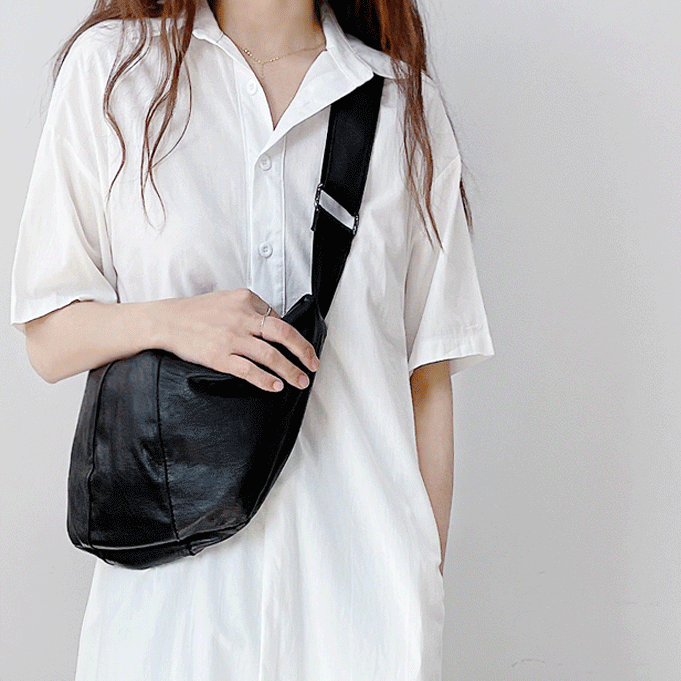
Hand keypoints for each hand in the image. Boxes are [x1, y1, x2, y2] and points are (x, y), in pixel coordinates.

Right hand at [157, 288, 318, 391]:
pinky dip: (265, 379)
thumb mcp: (227, 299)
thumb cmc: (197, 311)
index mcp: (245, 299)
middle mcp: (241, 317)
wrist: (165, 321)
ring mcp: (231, 338)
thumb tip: (274, 324)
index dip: (293, 337)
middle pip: (283, 334)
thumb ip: (251, 309)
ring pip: (270, 355)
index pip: (278, 318)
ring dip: (290, 370)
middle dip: (303, 351)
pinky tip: (276, 386)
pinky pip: (249, 370)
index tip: (302, 350)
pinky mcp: (219, 356)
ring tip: (301, 381)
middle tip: (314, 364)